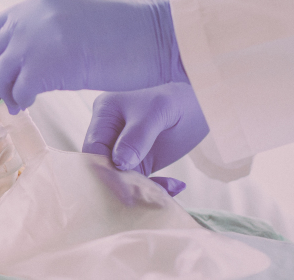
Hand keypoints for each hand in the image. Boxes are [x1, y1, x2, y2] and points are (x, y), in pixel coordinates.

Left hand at [0, 0, 185, 113]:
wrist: (160, 36)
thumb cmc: (132, 33)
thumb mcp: (82, 18)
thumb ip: (52, 28)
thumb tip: (29, 54)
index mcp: (43, 0)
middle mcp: (35, 15)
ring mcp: (39, 38)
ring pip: (1, 71)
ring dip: (2, 92)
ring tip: (13, 105)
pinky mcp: (48, 65)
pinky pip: (19, 89)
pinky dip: (19, 100)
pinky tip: (26, 107)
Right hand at [82, 82, 208, 196]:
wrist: (199, 106)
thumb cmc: (175, 101)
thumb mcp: (157, 112)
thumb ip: (137, 136)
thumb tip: (119, 163)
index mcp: (105, 113)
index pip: (94, 147)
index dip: (105, 169)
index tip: (125, 188)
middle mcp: (109, 132)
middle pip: (103, 165)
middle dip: (123, 183)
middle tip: (147, 194)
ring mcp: (122, 149)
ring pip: (121, 178)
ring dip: (142, 189)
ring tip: (168, 189)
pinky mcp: (138, 162)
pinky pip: (138, 182)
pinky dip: (154, 188)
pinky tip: (175, 186)